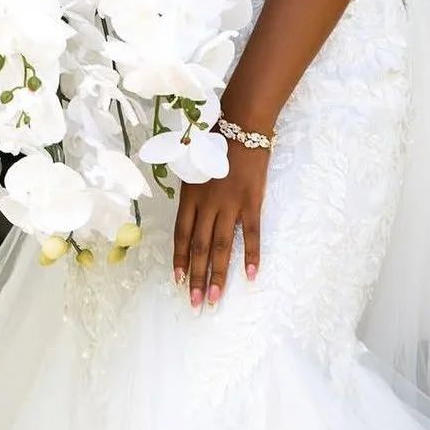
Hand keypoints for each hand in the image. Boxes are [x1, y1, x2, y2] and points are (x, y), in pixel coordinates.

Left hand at [173, 141, 269, 310]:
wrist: (242, 125)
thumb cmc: (216, 141)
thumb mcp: (194, 166)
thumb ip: (191, 192)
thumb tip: (190, 216)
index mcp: (190, 196)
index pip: (181, 236)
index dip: (179, 261)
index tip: (178, 282)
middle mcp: (207, 204)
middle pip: (199, 248)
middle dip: (196, 278)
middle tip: (195, 304)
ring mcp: (229, 205)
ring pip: (221, 246)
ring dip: (218, 274)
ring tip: (215, 298)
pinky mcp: (251, 202)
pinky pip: (251, 234)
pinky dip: (251, 255)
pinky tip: (250, 275)